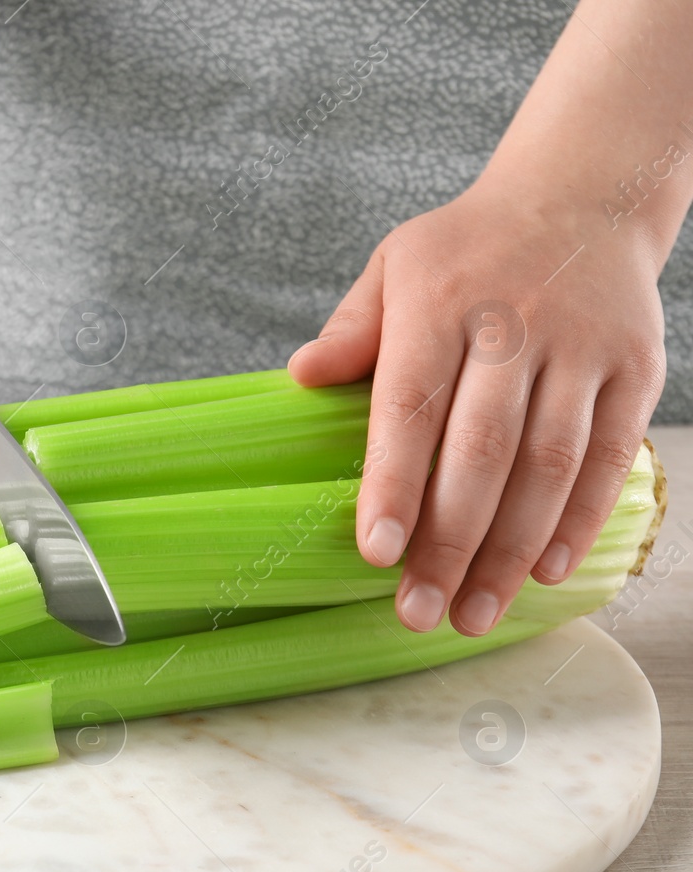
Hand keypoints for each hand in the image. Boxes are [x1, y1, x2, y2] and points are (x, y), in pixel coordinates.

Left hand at [288, 177, 665, 635]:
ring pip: (548, 466)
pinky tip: (545, 573)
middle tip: (418, 612)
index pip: (412, 407)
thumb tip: (300, 376)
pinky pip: (606, 456)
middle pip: (482, 452)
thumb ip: (353, 329)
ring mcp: (582, 349)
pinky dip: (578, 520)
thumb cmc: (467, 249)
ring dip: (512, 551)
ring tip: (474, 614)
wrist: (583, 195)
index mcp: (441, 304)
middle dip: (450, 542)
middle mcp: (515, 326)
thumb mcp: (395, 264)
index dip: (395, 485)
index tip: (376, 554)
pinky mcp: (634, 369)